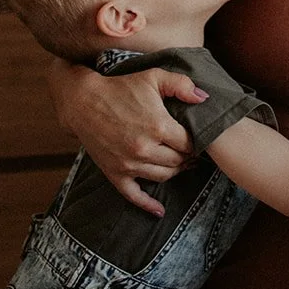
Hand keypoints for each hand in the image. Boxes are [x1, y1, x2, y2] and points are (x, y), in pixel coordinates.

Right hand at [48, 61, 203, 215]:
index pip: (189, 143)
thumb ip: (182, 85)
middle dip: (188, 157)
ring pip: (163, 177)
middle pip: (178, 161)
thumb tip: (204, 98)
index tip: (199, 138)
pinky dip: (149, 205)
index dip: (197, 141)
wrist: (83, 101)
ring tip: (181, 164)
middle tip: (193, 152)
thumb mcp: (154, 77)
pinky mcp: (115, 173)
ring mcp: (129, 164)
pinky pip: (134, 196)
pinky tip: (160, 210)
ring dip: (175, 172)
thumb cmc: (120, 87)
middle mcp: (145, 149)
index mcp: (158, 126)